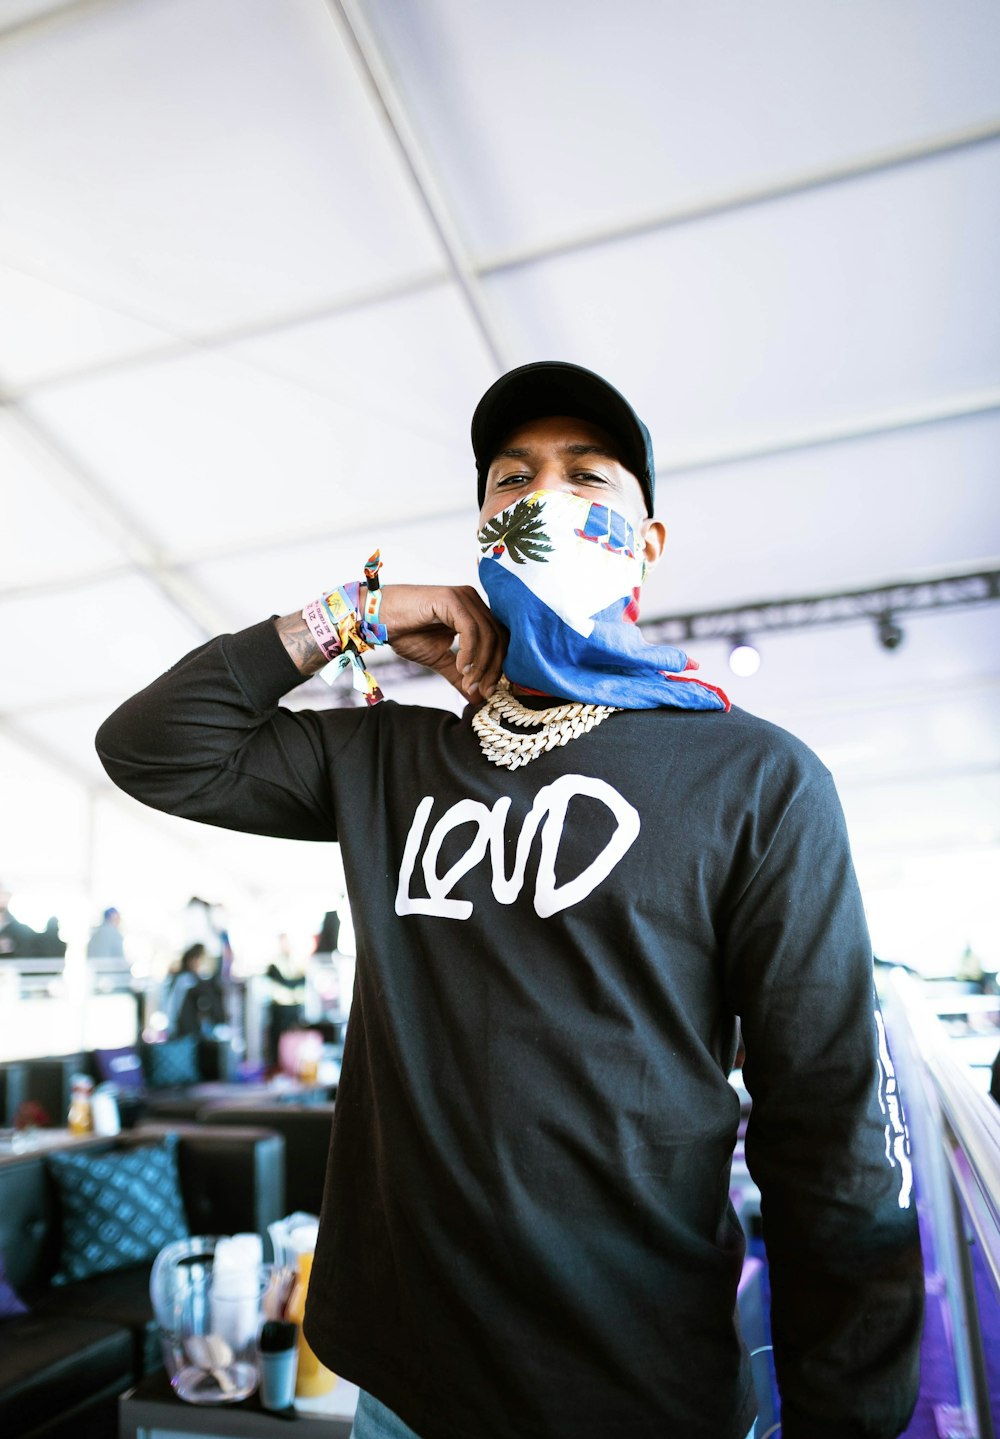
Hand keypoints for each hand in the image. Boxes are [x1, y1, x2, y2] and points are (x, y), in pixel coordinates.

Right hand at [377, 585, 506, 700]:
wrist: (377, 619)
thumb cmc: (405, 632)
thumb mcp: (439, 659)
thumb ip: (459, 675)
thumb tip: (477, 698)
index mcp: (473, 612)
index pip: (498, 639)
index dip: (498, 666)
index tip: (488, 692)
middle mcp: (472, 600)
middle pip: (498, 637)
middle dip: (492, 668)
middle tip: (482, 691)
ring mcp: (463, 597)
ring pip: (487, 634)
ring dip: (480, 664)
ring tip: (469, 682)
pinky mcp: (451, 599)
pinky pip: (470, 629)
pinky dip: (469, 651)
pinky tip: (460, 666)